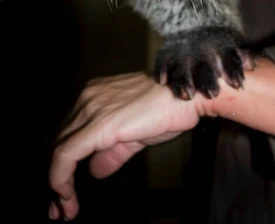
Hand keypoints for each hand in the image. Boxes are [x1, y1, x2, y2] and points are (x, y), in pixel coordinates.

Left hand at [48, 72, 205, 220]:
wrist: (188, 95)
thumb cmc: (169, 109)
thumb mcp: (136, 133)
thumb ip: (113, 151)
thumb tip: (95, 169)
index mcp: (96, 94)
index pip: (70, 131)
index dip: (64, 162)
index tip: (64, 190)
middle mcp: (89, 97)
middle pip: (62, 140)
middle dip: (58, 176)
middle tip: (61, 207)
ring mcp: (91, 108)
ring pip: (60, 149)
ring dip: (59, 184)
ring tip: (64, 209)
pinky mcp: (98, 125)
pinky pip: (66, 155)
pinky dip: (61, 180)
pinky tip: (67, 198)